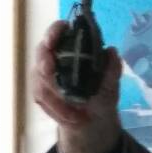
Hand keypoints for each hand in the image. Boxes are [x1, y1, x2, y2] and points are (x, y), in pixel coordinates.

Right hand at [30, 19, 123, 152]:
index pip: (59, 31)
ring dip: (56, 98)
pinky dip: (56, 110)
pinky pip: (41, 98)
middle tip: (49, 71)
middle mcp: (56, 58)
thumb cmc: (103, 95)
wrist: (95, 120)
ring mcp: (45, 75)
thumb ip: (112, 69)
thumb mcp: (111, 85)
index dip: (53, 32)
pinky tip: (71, 118)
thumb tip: (112, 51)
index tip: (51, 41)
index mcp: (73, 49)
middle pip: (41, 52)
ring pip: (39, 79)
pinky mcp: (41, 91)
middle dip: (43, 62)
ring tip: (76, 115)